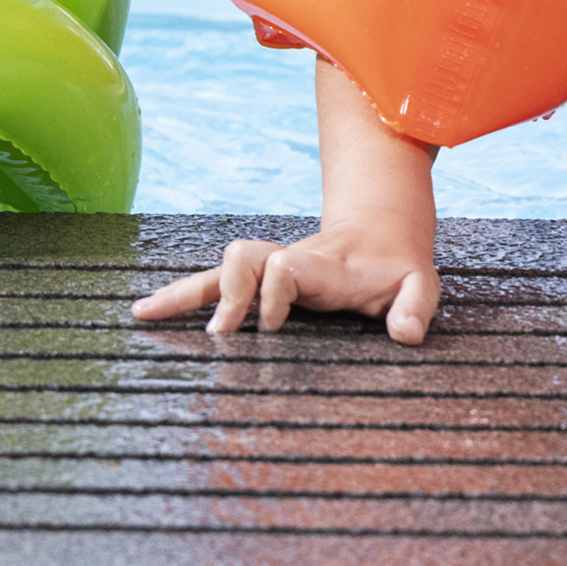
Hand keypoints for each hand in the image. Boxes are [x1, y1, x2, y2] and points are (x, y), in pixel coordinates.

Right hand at [131, 221, 441, 345]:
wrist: (379, 230)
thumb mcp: (421, 285)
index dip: (273, 292)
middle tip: (219, 335)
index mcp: (325, 267)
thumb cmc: (397, 266)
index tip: (269, 326)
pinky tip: (146, 313)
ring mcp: (269, 270)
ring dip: (184, 292)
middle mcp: (289, 262)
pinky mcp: (257, 281)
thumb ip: (415, 306)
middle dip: (225, 293)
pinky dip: (179, 297)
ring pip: (219, 269)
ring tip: (145, 316)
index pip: (286, 267)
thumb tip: (406, 334)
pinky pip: (213, 284)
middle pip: (242, 257)